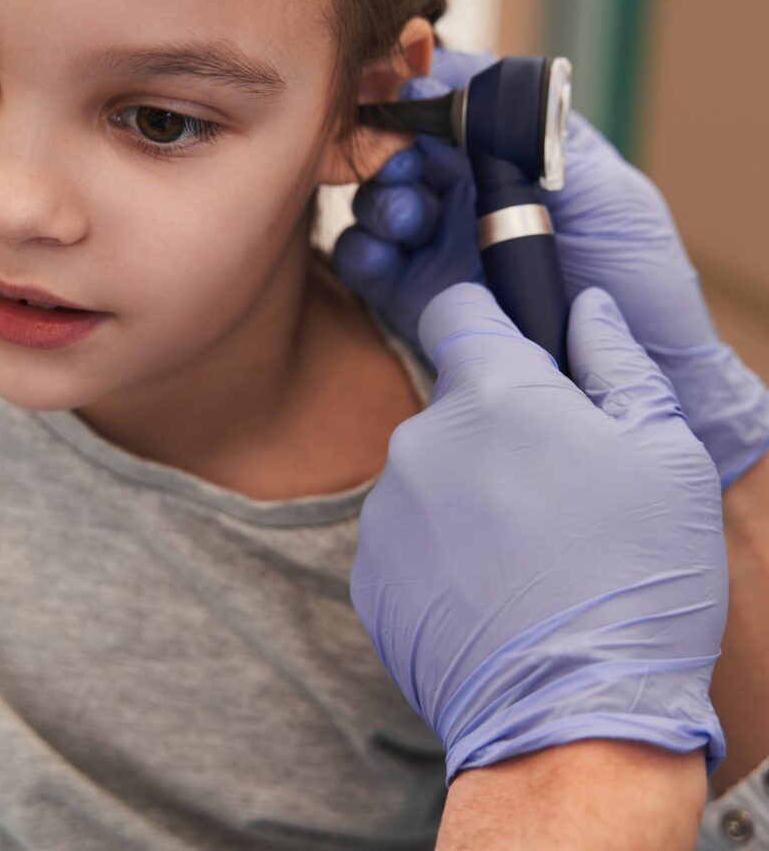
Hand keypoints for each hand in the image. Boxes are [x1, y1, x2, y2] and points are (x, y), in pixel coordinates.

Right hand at [333, 47, 768, 487]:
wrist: (638, 371)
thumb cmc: (637, 276)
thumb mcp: (608, 189)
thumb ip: (539, 134)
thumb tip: (459, 75)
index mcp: (509, 161)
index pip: (447, 112)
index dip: (419, 101)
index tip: (407, 99)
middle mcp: (466, 198)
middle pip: (401, 152)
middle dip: (389, 150)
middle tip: (401, 163)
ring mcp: (437, 246)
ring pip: (376, 203)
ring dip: (377, 200)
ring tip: (408, 218)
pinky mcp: (414, 297)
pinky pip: (365, 263)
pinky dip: (359, 250)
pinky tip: (380, 253)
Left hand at [350, 282, 726, 786]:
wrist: (571, 722)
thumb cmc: (633, 582)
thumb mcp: (664, 455)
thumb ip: (616, 363)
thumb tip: (587, 310)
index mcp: (490, 393)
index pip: (458, 311)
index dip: (489, 320)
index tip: (516, 351)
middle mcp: (420, 440)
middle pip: (453, 405)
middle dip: (496, 428)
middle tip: (555, 489)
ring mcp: (386, 510)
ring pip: (429, 474)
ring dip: (467, 494)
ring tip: (527, 556)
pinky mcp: (368, 573)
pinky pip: (406, 537)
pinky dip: (440, 552)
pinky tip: (490, 594)